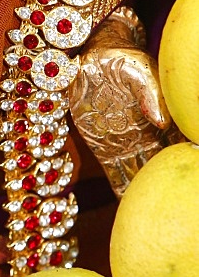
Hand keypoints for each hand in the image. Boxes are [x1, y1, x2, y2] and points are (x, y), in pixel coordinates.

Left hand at [68, 8, 178, 195]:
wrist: (89, 56)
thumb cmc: (119, 57)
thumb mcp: (136, 69)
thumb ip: (150, 93)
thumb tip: (163, 122)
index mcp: (163, 118)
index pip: (181, 145)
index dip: (187, 159)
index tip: (191, 173)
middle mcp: (149, 135)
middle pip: (165, 165)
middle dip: (170, 184)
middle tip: (180, 207)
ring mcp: (128, 143)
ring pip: (142, 174)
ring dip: (147, 193)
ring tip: (155, 219)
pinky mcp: (104, 147)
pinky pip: (115, 173)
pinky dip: (122, 190)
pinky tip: (128, 210)